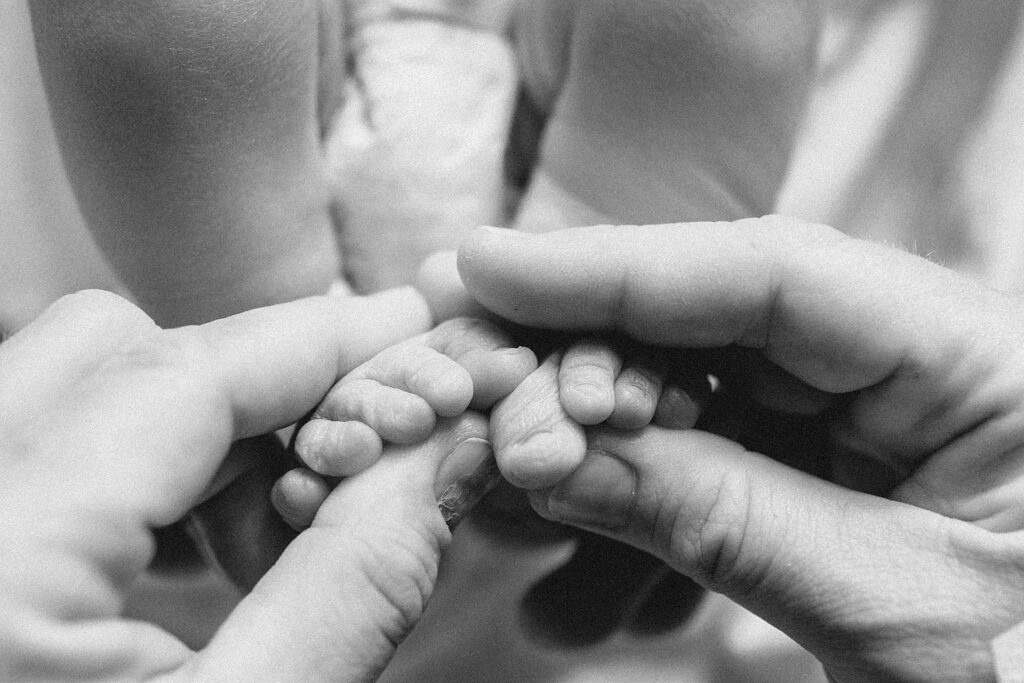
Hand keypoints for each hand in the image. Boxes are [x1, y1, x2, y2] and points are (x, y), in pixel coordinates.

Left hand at [0, 288, 488, 680]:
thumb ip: (355, 582)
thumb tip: (443, 455)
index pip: (177, 373)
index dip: (318, 341)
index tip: (409, 330)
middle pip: (106, 347)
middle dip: (254, 382)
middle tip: (352, 448)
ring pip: (77, 385)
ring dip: (204, 430)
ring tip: (280, 532)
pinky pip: (47, 445)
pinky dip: (150, 470)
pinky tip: (209, 551)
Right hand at [458, 217, 1023, 680]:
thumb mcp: (887, 610)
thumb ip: (722, 519)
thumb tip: (552, 458)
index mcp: (982, 358)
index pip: (777, 273)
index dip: (617, 267)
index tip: (489, 266)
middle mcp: (922, 355)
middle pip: (721, 316)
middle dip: (595, 365)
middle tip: (502, 425)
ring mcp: (875, 406)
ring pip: (704, 377)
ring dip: (606, 429)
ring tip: (527, 478)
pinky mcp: (840, 456)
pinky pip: (720, 438)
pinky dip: (645, 473)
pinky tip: (584, 512)